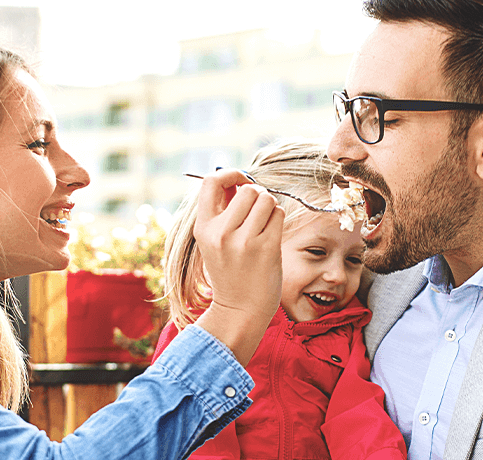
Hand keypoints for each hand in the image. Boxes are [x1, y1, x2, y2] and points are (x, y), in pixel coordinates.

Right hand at [190, 169, 283, 365]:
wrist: (239, 309)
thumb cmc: (230, 272)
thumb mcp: (213, 242)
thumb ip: (222, 212)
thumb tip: (238, 179)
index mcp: (204, 228)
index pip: (211, 182)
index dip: (229, 173)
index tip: (240, 180)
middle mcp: (221, 233)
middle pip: (248, 189)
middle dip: (257, 194)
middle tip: (256, 211)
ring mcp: (244, 241)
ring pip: (267, 199)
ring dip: (270, 207)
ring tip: (264, 225)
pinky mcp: (266, 248)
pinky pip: (278, 214)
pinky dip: (277, 219)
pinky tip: (271, 235)